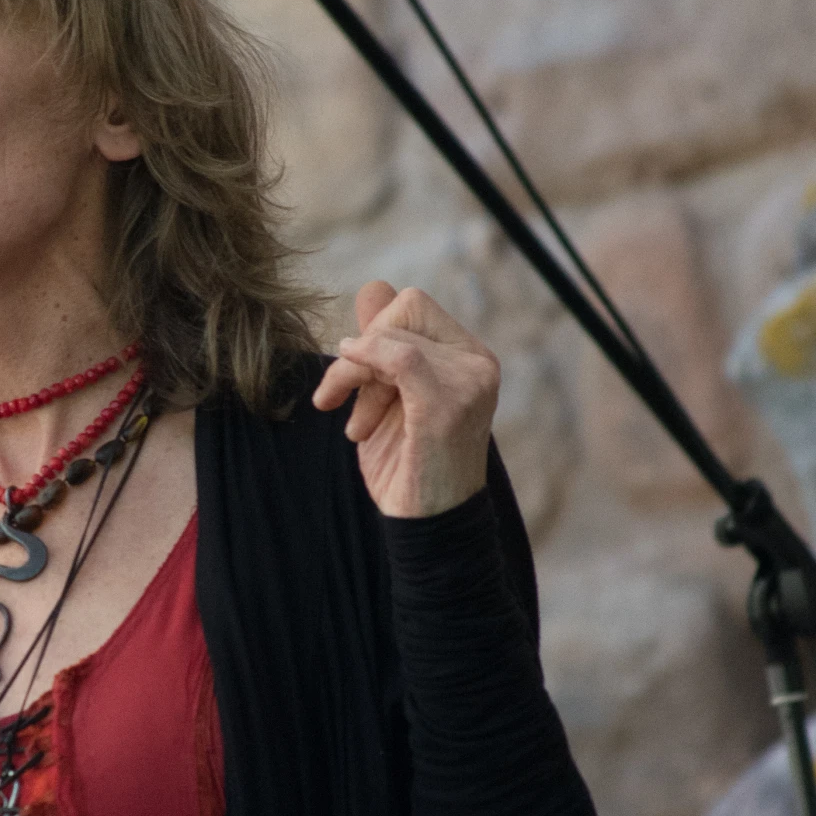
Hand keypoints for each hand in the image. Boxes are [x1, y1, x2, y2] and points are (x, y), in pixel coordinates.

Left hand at [312, 280, 499, 517]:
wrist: (428, 527)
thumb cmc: (408, 468)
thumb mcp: (388, 398)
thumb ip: (383, 345)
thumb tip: (373, 288)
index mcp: (470, 358)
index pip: (413, 306)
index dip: (373, 335)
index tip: (353, 386)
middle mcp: (478, 363)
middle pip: (405, 308)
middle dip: (363, 350)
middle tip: (345, 404)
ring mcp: (470, 381)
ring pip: (394, 335)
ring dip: (355, 376)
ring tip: (355, 426)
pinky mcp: (449, 404)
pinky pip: (401, 356)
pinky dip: (363, 364)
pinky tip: (338, 396)